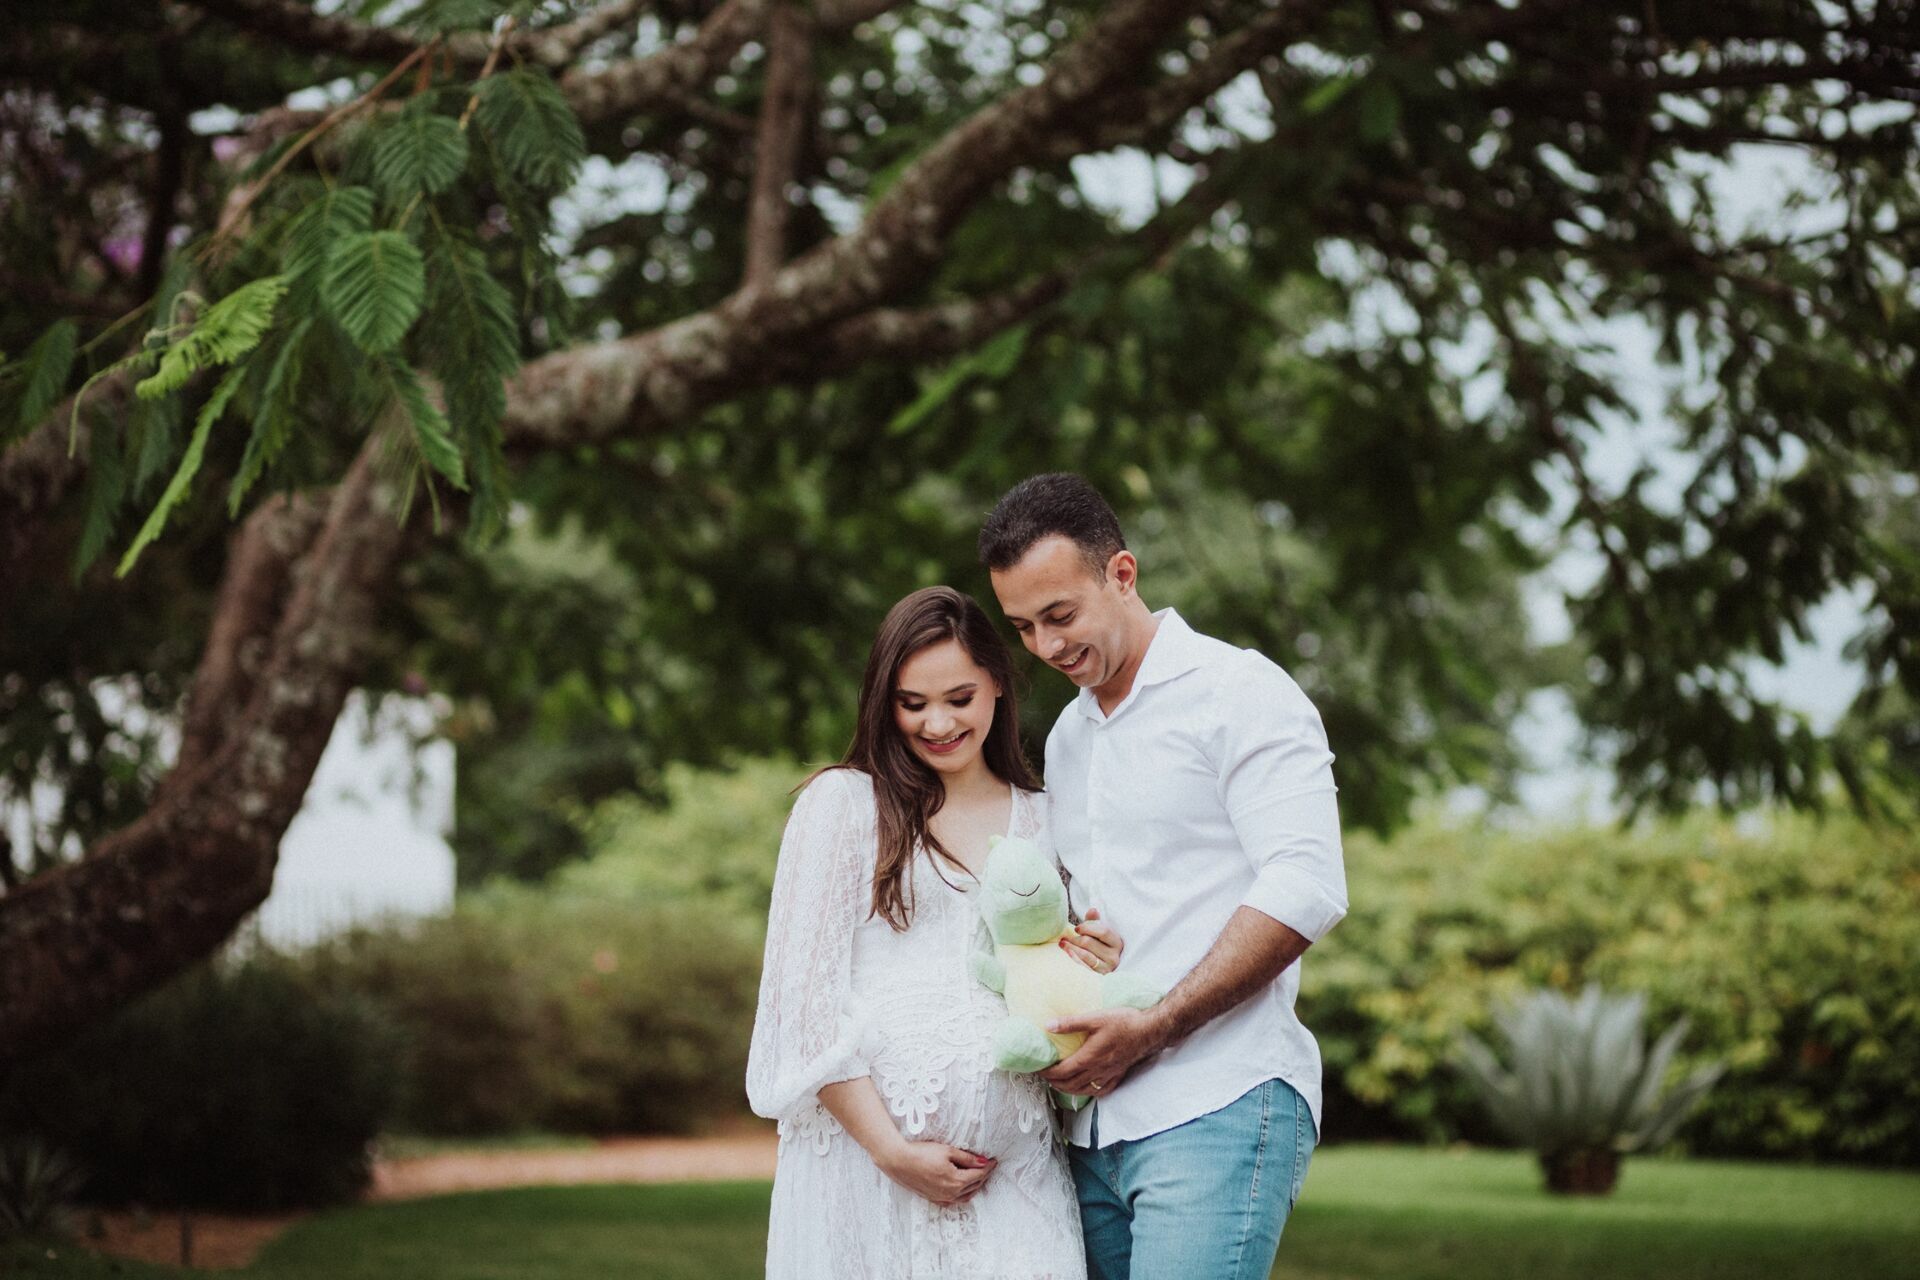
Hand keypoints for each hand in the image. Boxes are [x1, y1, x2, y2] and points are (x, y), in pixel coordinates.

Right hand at [878, 1141, 996, 1206]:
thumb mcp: (948, 1151)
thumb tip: (984, 1162)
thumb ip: (967, 1158)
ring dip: (975, 1186)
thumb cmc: (922, 1153)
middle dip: (983, 1175)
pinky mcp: (934, 1198)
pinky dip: (963, 1195)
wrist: (899, 1161)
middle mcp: (951, 1193)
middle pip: (974, 1185)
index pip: (979, 1174)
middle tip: (988, 1166)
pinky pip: (954, 1201)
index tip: (994, 1160)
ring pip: (966, 1195)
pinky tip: (962, 1188)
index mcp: (956, 1181)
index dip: (988, 1166)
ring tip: (979, 1176)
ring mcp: (942, 1198)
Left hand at [1041, 1007, 1165, 1096]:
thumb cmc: (1123, 1022)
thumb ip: (1070, 1023)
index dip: (1047, 1072)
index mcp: (1089, 1058)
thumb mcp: (1095, 1017)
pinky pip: (1100, 1090)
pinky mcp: (1118, 1075)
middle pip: (1070, 1085)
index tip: (1037, 1069)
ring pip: (1084, 1090)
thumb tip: (1048, 1025)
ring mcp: (1109, 1075)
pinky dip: (1088, 1092)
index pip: (1061, 1072)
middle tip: (1045, 1076)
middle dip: (1054, 1083)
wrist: (1150, 1031)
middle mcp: (1097, 1070)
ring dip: (1068, 1089)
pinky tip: (1086, 1087)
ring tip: (1059, 1083)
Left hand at [1059, 908, 1123, 973]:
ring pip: (1086, 955)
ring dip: (1071, 948)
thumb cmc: (1100, 946)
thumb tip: (1092, 910)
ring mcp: (1107, 968)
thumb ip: (1095, 921)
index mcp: (1117, 942)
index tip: (1077, 928)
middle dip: (1076, 939)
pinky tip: (1067, 952)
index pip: (1103, 931)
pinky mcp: (1098, 977)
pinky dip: (1074, 958)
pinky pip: (1083, 967)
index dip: (1088, 928)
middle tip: (1065, 938)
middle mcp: (1114, 956)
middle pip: (1090, 943)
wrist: (1103, 967)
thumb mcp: (1099, 933)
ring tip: (1062, 943)